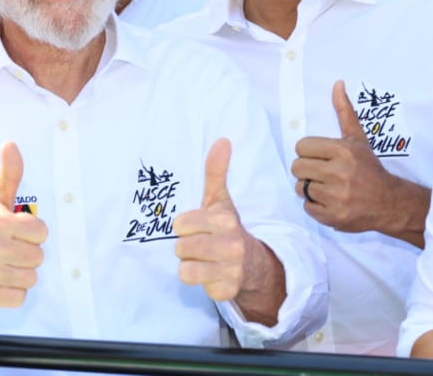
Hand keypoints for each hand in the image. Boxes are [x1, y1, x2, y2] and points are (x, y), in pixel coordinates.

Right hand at [0, 141, 46, 315]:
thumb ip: (9, 174)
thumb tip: (10, 144)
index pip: (41, 232)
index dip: (33, 233)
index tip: (18, 232)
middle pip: (38, 257)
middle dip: (28, 254)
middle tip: (11, 250)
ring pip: (30, 278)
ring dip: (21, 274)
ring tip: (5, 265)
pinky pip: (18, 298)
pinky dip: (13, 292)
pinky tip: (0, 281)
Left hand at [174, 138, 251, 301]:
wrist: (251, 262)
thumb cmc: (226, 228)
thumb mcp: (219, 200)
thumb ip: (216, 171)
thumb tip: (222, 140)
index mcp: (226, 219)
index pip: (181, 225)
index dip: (184, 227)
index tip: (196, 227)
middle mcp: (231, 244)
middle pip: (181, 248)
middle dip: (186, 248)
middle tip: (200, 245)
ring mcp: (231, 269)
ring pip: (185, 270)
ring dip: (190, 266)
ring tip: (204, 260)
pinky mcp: (227, 291)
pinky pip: (197, 287)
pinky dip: (201, 282)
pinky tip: (212, 274)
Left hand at [291, 80, 416, 235]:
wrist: (389, 202)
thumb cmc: (369, 168)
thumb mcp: (357, 138)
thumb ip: (344, 111)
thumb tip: (337, 84)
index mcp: (343, 150)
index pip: (301, 146)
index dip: (309, 152)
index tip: (321, 157)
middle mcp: (339, 173)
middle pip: (297, 167)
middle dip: (307, 170)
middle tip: (322, 172)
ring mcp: (336, 197)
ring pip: (300, 187)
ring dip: (310, 188)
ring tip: (327, 187)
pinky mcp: (333, 216)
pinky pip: (307, 207)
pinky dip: (315, 205)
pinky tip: (330, 201)